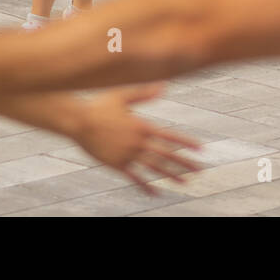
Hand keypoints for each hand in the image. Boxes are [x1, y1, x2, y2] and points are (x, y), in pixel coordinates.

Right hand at [73, 85, 201, 193]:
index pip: (170, 136)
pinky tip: (155, 193)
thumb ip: (144, 93)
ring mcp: (128, 155)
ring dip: (171, 175)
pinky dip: (146, 186)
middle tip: (200, 170)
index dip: (186, 143)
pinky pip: (135, 178)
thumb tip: (164, 86)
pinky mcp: (117, 165)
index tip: (201, 149)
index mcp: (142, 126)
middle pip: (166, 154)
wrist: (78, 122)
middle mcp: (138, 142)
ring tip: (184, 182)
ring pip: (154, 168)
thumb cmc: (99, 106)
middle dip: (185, 162)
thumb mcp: (122, 96)